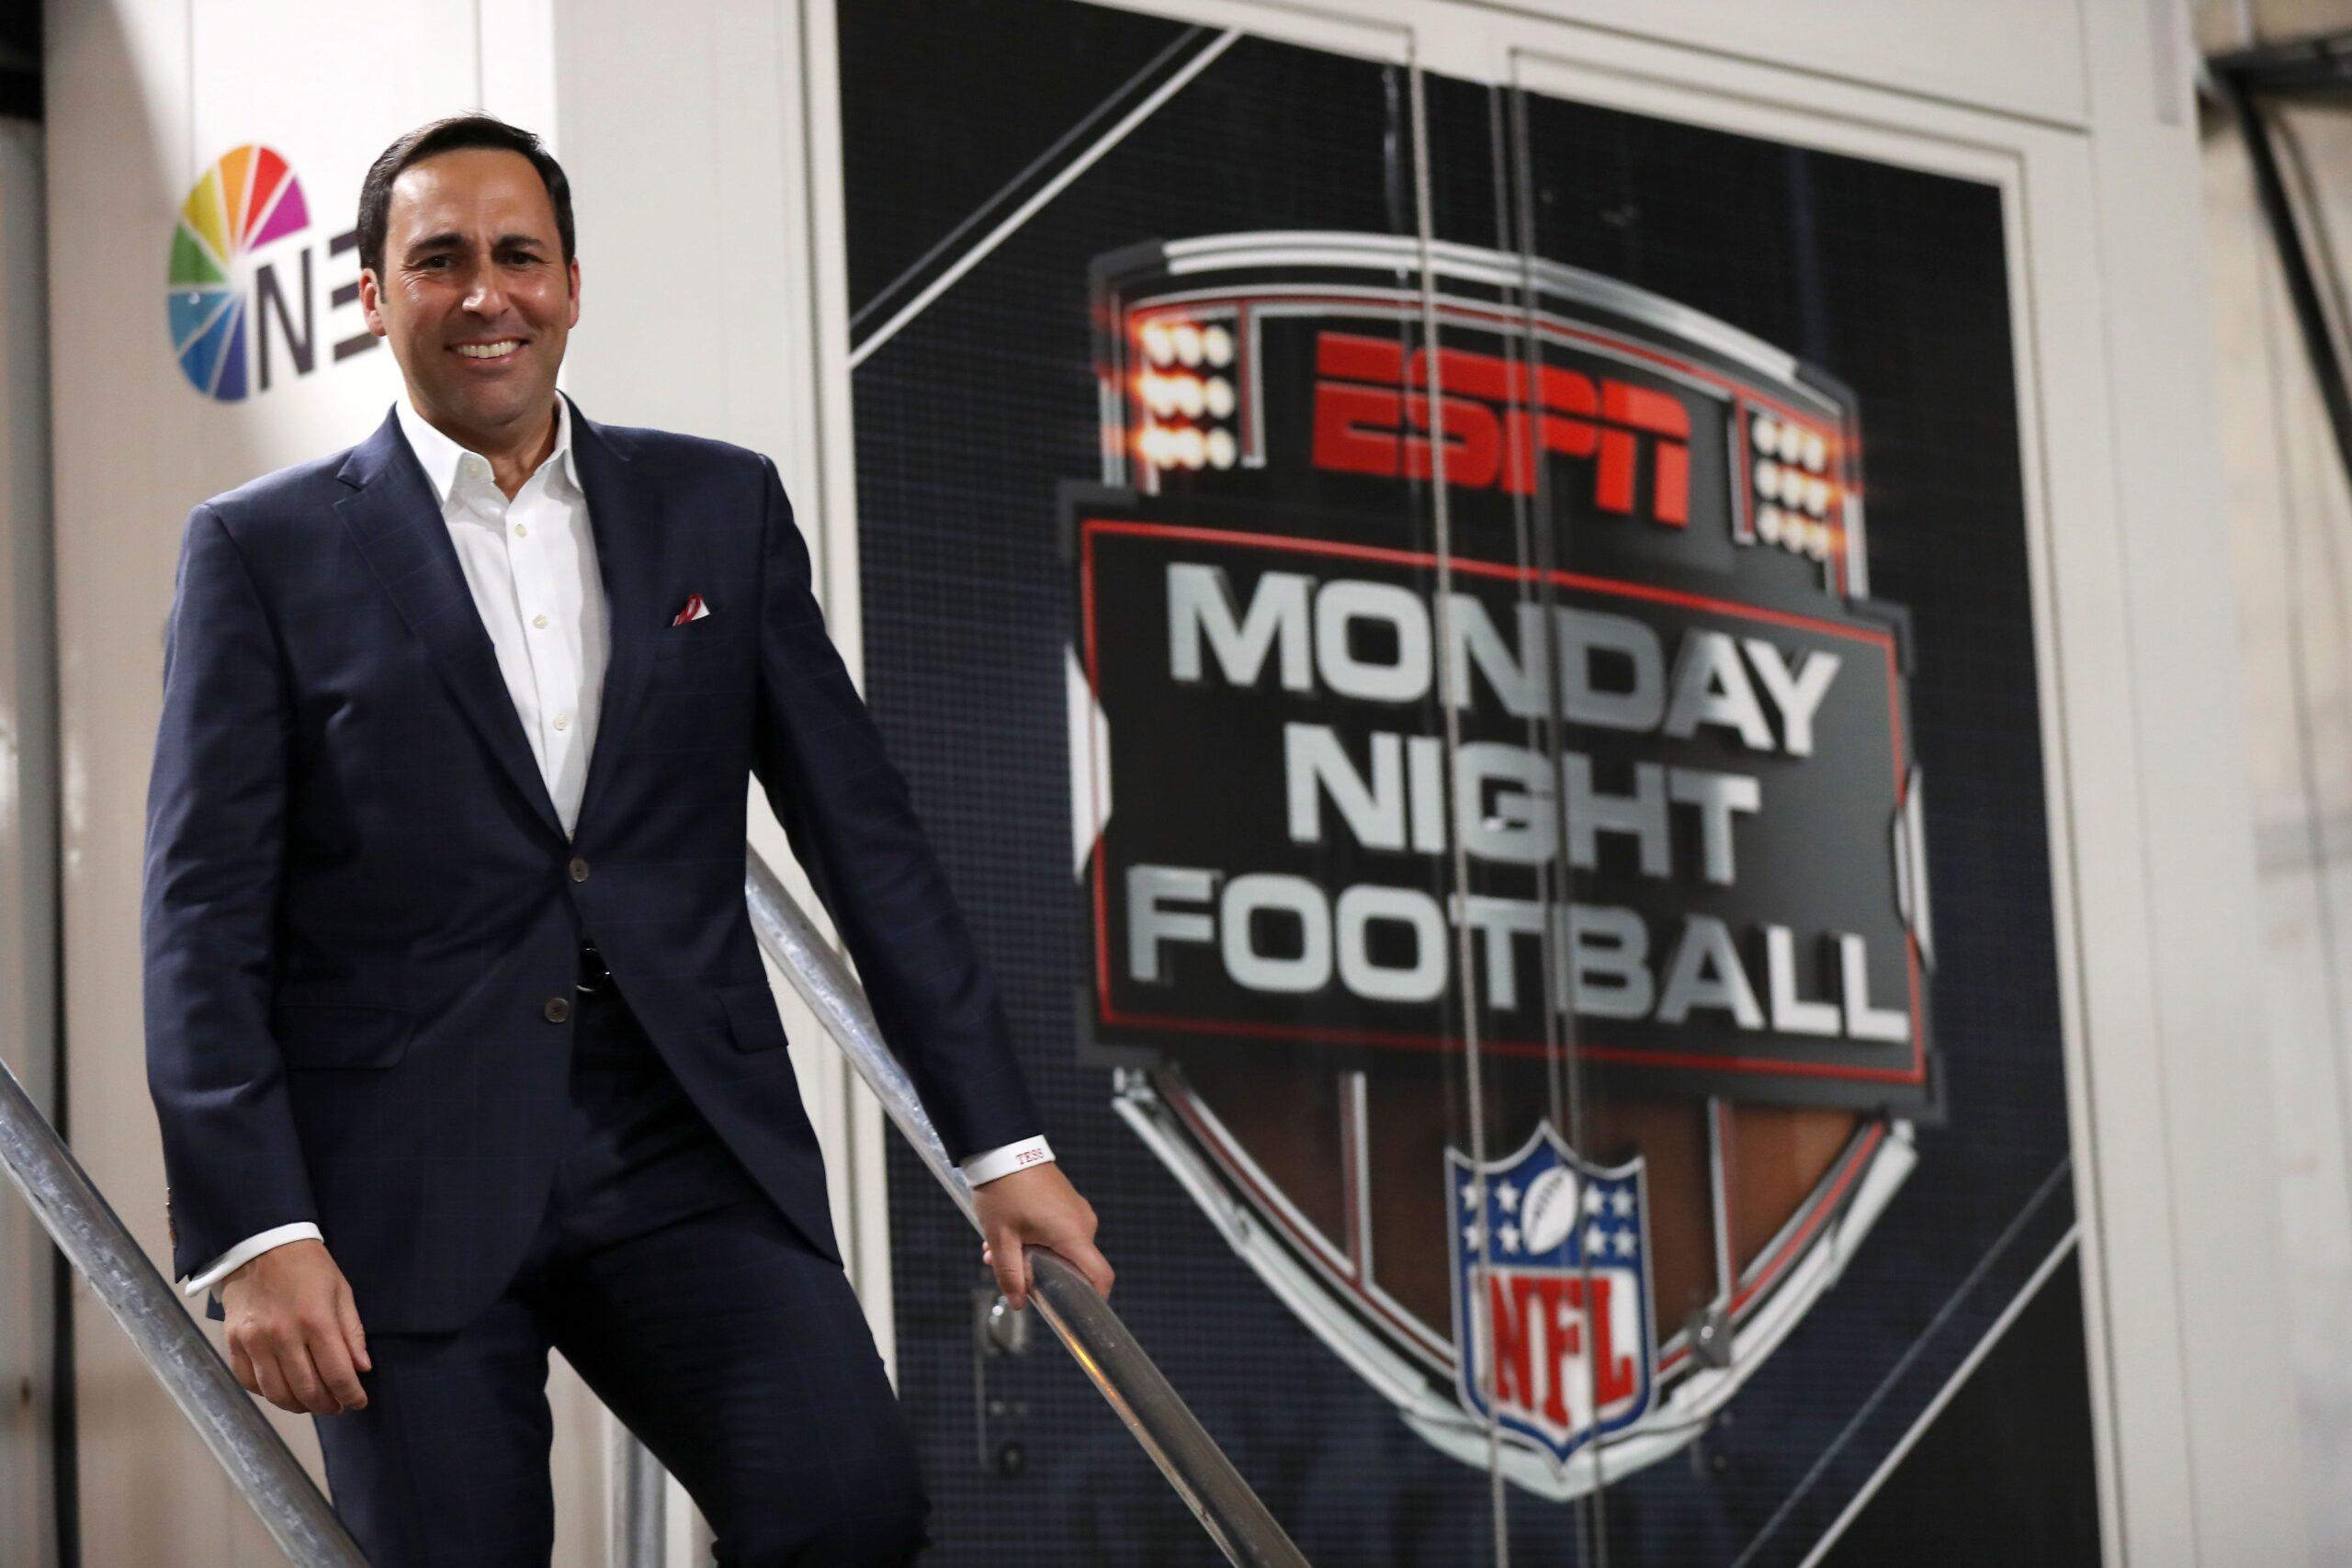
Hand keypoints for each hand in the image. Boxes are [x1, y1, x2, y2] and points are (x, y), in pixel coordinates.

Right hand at [220, 1239, 371, 1415]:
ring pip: (277, 1393)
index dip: (351, 1395)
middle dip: (327, 1405)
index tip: (359, 1402)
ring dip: (299, 1406)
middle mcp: (282, 1336)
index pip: (337, 1374)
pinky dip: (269, 1394)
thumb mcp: (341, 1291)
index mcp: (315, 1320)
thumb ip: (352, 1332)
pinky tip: (284, 1391)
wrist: (261, 1245)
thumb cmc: (309, 1267)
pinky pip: (250, 1382)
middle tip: (337, 1406)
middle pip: (307, 1390)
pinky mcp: (234, 1343)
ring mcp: (254, 1342)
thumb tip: (362, 1369)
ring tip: (313, 1403)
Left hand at [972, 1162, 1112, 1310]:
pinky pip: (1059, 1230)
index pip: (1101, 1275)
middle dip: (1042, 1273)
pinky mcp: (1068, 1201)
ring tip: (996, 1248)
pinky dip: (1037, 1238)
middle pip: (1074, 1264)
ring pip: (1062, 1247)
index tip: (1077, 1312)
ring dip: (1033, 1253)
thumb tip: (1019, 1303)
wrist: (1004, 1147)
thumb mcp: (1001, 1237)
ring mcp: (1076, 1210)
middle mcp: (1083, 1223)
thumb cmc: (1004, 1190)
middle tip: (1009, 1270)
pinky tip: (1008, 1232)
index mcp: (1073, 1235)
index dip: (1095, 1299)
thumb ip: (1010, 1273)